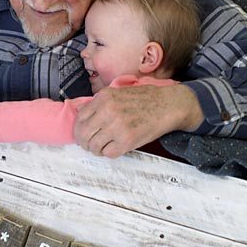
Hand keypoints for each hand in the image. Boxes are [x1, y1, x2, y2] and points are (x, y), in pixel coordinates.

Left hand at [74, 84, 203, 157]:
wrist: (167, 105)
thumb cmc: (145, 99)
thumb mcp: (118, 93)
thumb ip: (100, 103)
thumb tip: (81, 113)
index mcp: (104, 97)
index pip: (80, 117)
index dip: (79, 128)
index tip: (83, 133)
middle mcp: (108, 111)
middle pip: (83, 133)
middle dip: (83, 142)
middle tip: (89, 144)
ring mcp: (117, 127)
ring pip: (93, 146)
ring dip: (96, 149)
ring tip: (102, 147)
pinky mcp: (127, 141)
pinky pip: (108, 153)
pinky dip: (108, 153)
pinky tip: (114, 148)